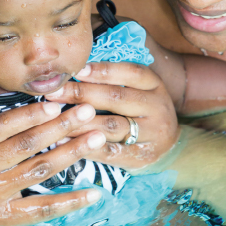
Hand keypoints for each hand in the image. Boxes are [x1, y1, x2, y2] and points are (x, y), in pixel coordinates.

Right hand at [0, 101, 105, 225]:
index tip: (57, 100)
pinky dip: (69, 201)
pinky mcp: (1, 218)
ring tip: (96, 138)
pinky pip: (40, 209)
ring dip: (71, 153)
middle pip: (26, 144)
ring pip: (38, 170)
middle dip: (61, 126)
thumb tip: (21, 94)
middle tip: (88, 111)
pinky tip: (93, 193)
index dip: (30, 113)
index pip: (2, 125)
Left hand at [45, 61, 179, 169]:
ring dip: (80, 121)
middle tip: (54, 92)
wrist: (170, 149)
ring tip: (55, 116)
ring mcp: (152, 134)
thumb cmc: (144, 112)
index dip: (103, 71)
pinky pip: (110, 152)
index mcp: (155, 85)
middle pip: (117, 97)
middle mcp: (156, 107)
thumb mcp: (141, 90)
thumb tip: (76, 69)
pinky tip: (64, 141)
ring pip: (112, 125)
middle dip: (82, 93)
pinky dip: (86, 146)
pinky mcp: (141, 157)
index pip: (131, 73)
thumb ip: (116, 80)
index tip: (77, 70)